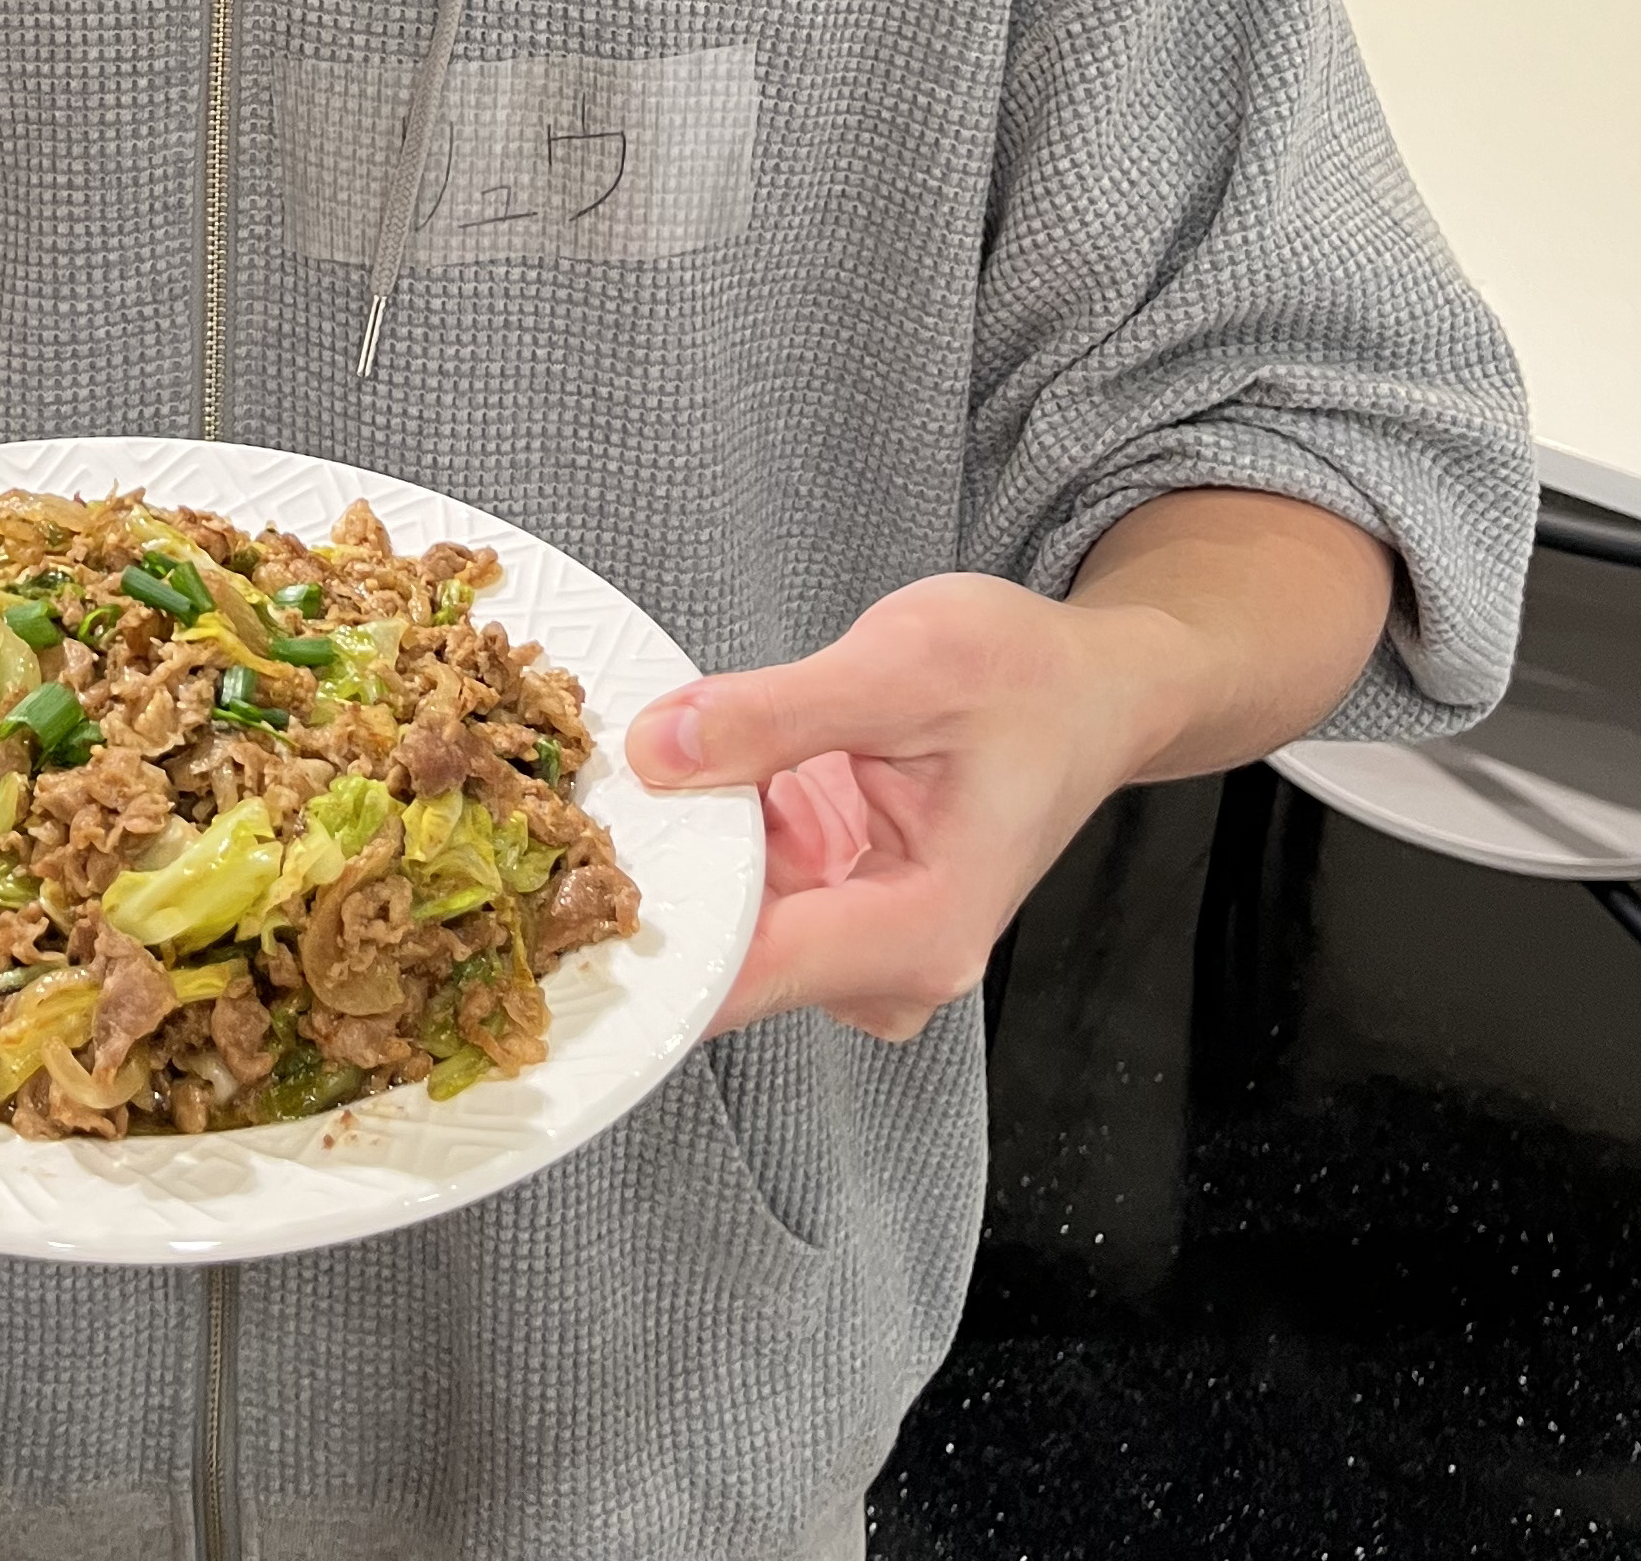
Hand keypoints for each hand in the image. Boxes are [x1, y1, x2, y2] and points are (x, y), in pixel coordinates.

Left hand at [628, 493, 1392, 1039]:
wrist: (1094, 688)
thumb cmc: (1029, 678)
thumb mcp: (907, 665)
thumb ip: (778, 714)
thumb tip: (659, 750)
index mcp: (918, 933)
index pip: (748, 976)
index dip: (646, 944)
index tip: (554, 906)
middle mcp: (885, 963)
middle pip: (727, 950)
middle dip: (643, 883)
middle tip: (546, 813)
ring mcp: (858, 938)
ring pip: (726, 913)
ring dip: (669, 849)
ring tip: (602, 774)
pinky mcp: (839, 899)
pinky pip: (745, 877)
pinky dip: (705, 825)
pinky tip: (671, 765)